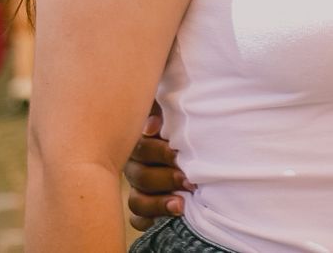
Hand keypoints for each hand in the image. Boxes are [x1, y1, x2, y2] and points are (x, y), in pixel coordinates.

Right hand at [124, 109, 191, 229]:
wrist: (198, 143)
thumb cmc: (183, 124)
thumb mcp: (170, 112)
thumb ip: (159, 112)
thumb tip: (153, 125)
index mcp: (140, 141)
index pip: (141, 149)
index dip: (160, 153)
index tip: (178, 154)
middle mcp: (135, 165)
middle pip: (140, 177)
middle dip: (166, 179)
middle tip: (188, 181)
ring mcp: (137, 188)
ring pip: (137, 201)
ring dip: (159, 204)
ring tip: (180, 205)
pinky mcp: (143, 209)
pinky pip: (138, 219)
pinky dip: (149, 220)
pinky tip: (165, 218)